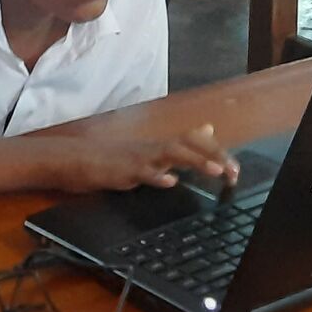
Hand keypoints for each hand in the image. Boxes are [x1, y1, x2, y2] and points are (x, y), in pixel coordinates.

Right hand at [44, 124, 239, 193]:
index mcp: (161, 145)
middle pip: (190, 145)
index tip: (236, 169)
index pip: (196, 143)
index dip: (218, 153)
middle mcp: (154, 147)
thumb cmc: (113, 160)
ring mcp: (139, 157)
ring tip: (215, 170)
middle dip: (215, 157)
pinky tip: (170, 181)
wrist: (76, 160)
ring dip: (195, 161)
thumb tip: (209, 130)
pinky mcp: (123, 170)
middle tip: (235, 172)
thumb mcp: (151, 153)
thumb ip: (181, 145)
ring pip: (171, 154)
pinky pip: (141, 172)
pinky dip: (156, 176)